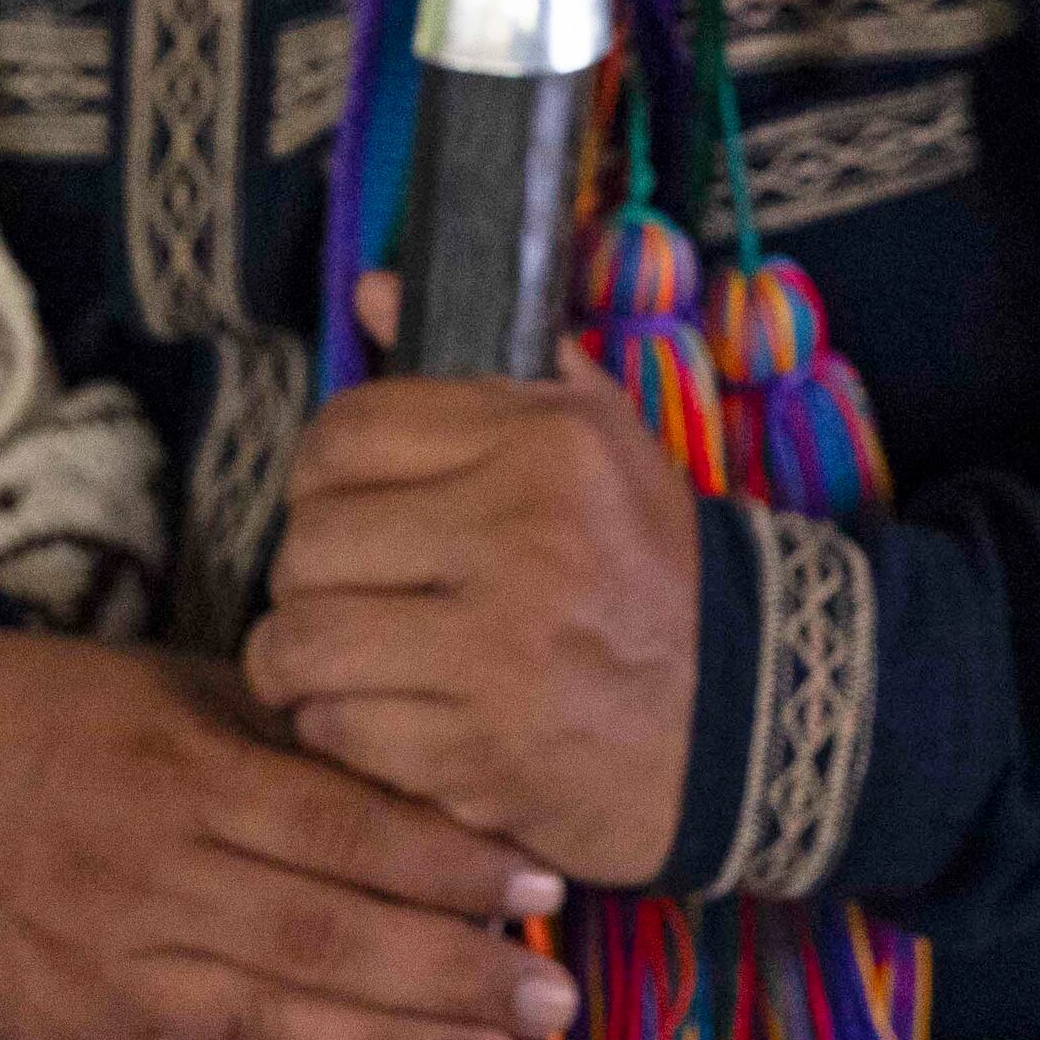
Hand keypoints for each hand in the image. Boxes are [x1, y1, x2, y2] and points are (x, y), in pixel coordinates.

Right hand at [0, 619, 573, 1039]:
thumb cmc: (55, 713)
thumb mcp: (176, 683)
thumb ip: (292, 734)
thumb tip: (434, 776)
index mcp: (182, 770)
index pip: (338, 826)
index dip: (443, 862)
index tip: (541, 886)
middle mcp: (147, 877)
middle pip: (319, 936)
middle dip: (448, 973)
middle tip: (554, 1004)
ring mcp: (102, 974)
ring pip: (260, 1027)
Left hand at [244, 324, 701, 888]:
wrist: (742, 716)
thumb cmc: (650, 571)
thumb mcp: (602, 440)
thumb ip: (489, 365)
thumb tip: (369, 288)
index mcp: (547, 446)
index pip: (346, 431)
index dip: (320, 470)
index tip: (338, 499)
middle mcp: (522, 538)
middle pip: (311, 539)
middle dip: (307, 569)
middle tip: (340, 587)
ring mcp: (497, 651)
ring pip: (303, 638)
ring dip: (297, 657)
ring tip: (330, 657)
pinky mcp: (477, 751)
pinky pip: (335, 726)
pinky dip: (335, 727)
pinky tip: (374, 716)